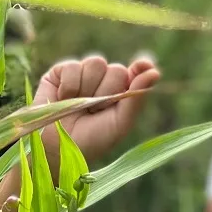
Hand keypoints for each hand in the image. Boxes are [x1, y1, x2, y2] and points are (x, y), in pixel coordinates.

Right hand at [34, 55, 160, 165]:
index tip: (143, 66)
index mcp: (121, 93)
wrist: (56, 148)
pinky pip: (73, 66)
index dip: (140, 68)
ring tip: (79, 106)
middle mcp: (103, 81)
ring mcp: (82, 75)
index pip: (136, 72)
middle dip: (108, 91)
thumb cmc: (92, 139)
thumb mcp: (120, 123)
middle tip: (95, 111)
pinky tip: (63, 98)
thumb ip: (136, 97)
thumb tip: (155, 71)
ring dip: (89, 88)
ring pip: (96, 63)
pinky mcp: (60, 72)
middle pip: (116, 69)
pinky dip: (70, 85)